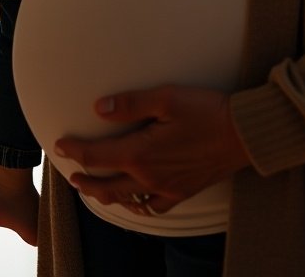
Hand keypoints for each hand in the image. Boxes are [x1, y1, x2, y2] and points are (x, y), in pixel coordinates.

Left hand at [54, 85, 249, 214]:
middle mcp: (148, 177)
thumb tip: (99, 108)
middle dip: (84, 179)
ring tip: (94, 190)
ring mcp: (166, 188)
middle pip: (105, 184)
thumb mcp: (166, 97)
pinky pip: (154, 207)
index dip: (74, 150)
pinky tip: (137, 201)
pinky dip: (139, 205)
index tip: (60, 144)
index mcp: (140, 153)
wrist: (244, 134)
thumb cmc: (207, 111)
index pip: (96, 155)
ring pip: (126, 199)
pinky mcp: (183, 192)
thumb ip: (130, 104)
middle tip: (70, 174)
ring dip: (105, 194)